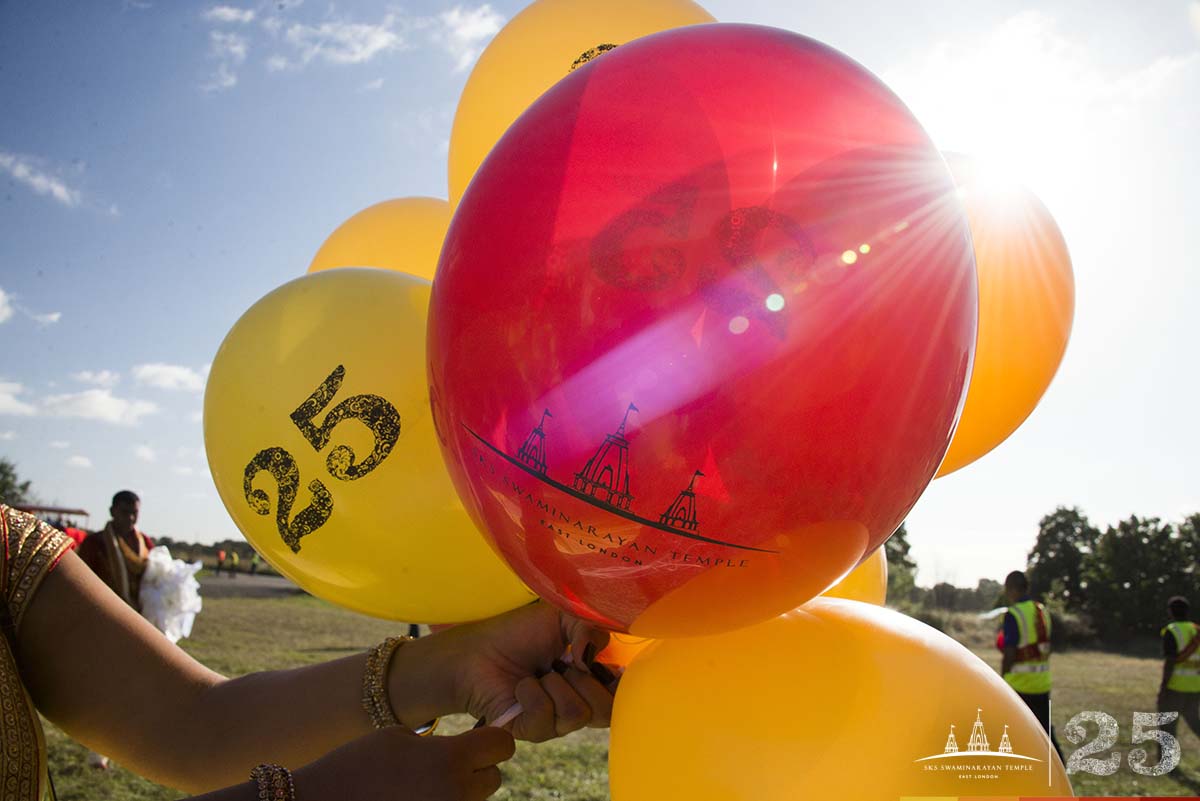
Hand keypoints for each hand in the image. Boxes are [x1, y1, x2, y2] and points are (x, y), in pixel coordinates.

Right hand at [292, 726, 513, 800]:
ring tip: (423, 787)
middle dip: (475, 770)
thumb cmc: (359, 764)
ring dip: (460, 792)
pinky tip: (416, 800)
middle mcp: (456, 792)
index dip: (491, 739)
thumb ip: (442, 743)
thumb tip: (470, 750)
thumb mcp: (401, 738)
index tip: (478, 739)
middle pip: (493, 778)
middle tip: (443, 767)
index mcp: (451, 759)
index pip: (503, 744)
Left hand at [438, 602, 614, 741]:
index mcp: (589, 681)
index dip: (619, 685)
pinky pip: (546, 719)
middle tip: (562, 663)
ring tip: (537, 674)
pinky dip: (531, 694)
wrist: (477, 649)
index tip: (603, 665)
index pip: (621, 697)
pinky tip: (520, 687)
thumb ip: (589, 631)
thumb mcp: (561, 620)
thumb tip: (592, 661)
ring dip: (555, 685)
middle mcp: (576, 706)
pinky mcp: (530, 732)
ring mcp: (554, 724)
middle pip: (607, 711)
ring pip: (577, 715)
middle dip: (585, 680)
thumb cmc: (518, 633)